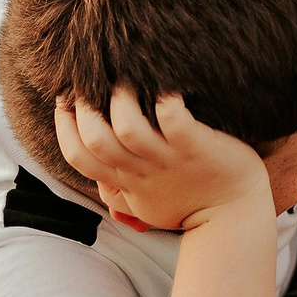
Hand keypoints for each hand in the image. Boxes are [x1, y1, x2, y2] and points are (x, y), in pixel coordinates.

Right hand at [54, 87, 272, 232]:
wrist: (233, 218)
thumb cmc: (187, 204)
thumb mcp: (143, 205)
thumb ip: (117, 192)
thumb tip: (96, 179)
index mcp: (125, 181)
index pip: (78, 156)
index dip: (64, 126)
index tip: (64, 101)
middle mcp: (141, 170)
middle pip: (95, 139)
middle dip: (83, 109)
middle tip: (88, 81)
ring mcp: (169, 158)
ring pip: (128, 128)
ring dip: (121, 100)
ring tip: (125, 79)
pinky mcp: (196, 147)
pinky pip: (175, 120)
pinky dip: (167, 100)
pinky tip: (166, 84)